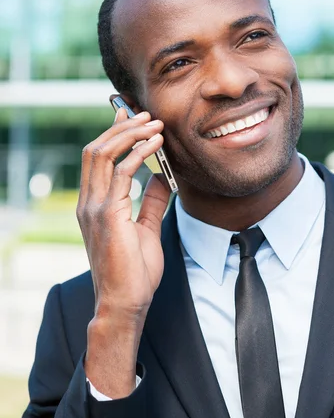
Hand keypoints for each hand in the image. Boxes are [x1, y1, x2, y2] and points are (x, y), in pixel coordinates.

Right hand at [77, 102, 170, 396]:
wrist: (125, 303)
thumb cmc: (135, 272)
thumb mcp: (146, 229)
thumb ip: (151, 202)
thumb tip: (161, 177)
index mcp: (94, 204)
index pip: (97, 158)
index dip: (114, 134)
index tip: (135, 119)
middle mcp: (88, 202)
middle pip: (95, 149)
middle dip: (120, 126)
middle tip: (147, 114)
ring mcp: (94, 208)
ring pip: (102, 154)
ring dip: (128, 134)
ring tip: (153, 123)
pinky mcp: (107, 215)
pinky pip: (120, 173)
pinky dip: (137, 154)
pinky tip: (155, 145)